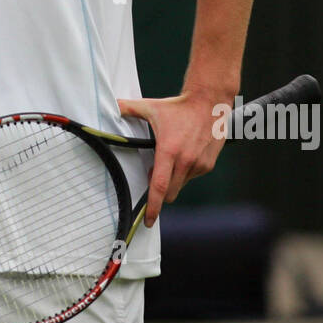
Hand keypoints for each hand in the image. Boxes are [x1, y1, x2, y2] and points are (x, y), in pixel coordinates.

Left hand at [118, 88, 229, 226]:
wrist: (209, 101)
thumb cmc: (179, 106)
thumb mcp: (151, 107)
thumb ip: (129, 108)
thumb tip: (113, 106)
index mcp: (168, 151)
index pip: (158, 186)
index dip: (152, 207)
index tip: (148, 220)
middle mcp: (185, 161)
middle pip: (169, 192)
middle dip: (160, 190)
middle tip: (155, 170)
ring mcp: (199, 164)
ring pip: (181, 184)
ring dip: (174, 179)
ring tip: (172, 156)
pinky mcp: (208, 164)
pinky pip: (193, 176)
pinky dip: (186, 171)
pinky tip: (186, 153)